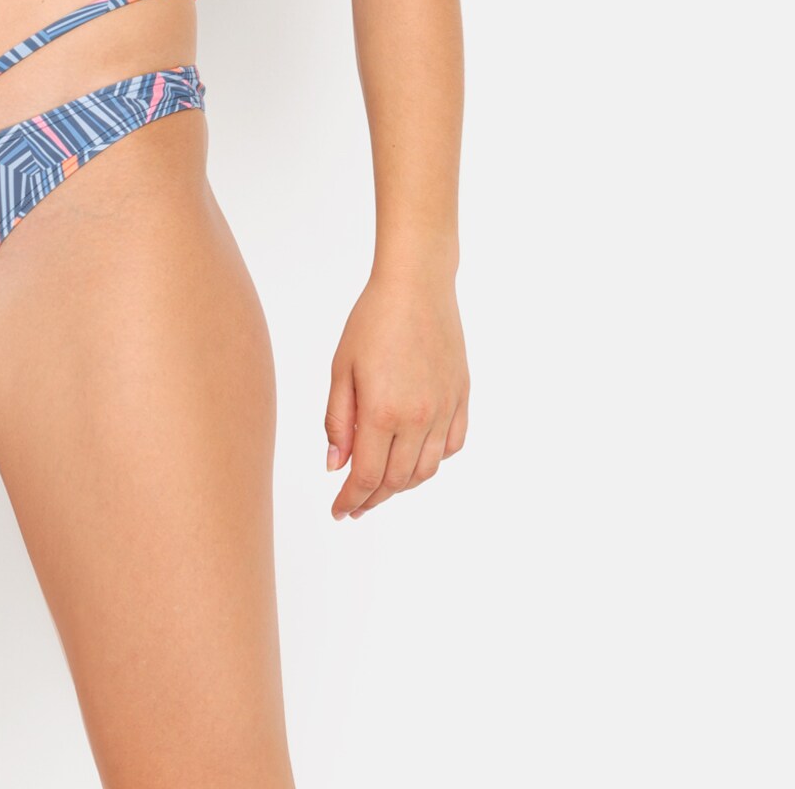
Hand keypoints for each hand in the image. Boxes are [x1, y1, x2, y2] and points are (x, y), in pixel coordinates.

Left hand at [323, 263, 468, 519]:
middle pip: (397, 480)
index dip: (351, 499)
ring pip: (427, 470)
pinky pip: (451, 446)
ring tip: (381, 484)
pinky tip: (415, 456)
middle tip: (355, 502)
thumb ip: (338, 421)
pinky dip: (433, 461)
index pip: (367, 476)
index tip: (339, 511)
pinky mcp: (462, 398)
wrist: (416, 285)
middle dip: (373, 497)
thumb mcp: (342, 369)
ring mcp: (445, 410)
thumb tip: (336, 466)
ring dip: (402, 485)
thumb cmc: (372, 321)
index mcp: (384, 412)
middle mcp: (419, 418)